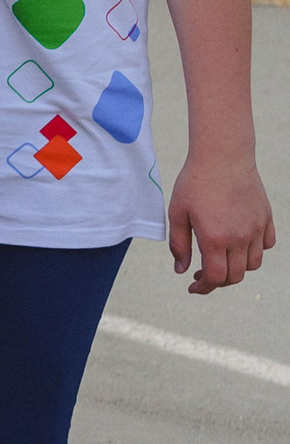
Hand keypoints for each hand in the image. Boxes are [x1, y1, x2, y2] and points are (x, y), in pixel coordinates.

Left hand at [168, 146, 274, 292]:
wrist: (223, 155)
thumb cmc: (195, 182)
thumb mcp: (177, 212)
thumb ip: (178, 245)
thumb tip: (181, 270)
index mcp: (215, 238)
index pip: (216, 278)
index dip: (204, 288)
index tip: (193, 286)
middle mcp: (240, 237)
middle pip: (236, 276)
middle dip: (218, 281)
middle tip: (202, 273)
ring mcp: (256, 228)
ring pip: (253, 264)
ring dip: (237, 268)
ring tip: (221, 258)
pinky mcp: (266, 217)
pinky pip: (266, 245)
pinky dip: (254, 251)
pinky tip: (239, 243)